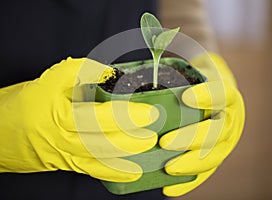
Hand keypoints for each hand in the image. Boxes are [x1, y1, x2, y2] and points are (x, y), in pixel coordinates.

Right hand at [0, 57, 158, 182]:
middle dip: (132, 134)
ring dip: (128, 153)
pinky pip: (93, 171)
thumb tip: (108, 72)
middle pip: (104, 139)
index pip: (99, 114)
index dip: (125, 114)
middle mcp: (64, 138)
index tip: (147, 109)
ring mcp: (67, 155)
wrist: (0, 132)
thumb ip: (79, 73)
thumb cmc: (24, 103)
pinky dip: (114, 173)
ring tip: (149, 147)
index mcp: (60, 115)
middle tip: (154, 125)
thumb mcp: (49, 81)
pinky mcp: (67, 164)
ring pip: (101, 157)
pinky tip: (133, 173)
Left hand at [159, 53, 244, 195]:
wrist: (210, 86)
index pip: (222, 93)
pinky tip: (169, 188)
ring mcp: (227, 137)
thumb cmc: (194, 74)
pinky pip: (208, 171)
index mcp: (226, 90)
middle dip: (192, 139)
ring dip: (192, 164)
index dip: (208, 97)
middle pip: (218, 130)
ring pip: (215, 154)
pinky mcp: (217, 152)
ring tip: (168, 169)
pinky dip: (191, 182)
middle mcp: (232, 115)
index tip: (186, 98)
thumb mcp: (188, 60)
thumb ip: (168, 58)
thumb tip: (136, 51)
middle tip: (165, 143)